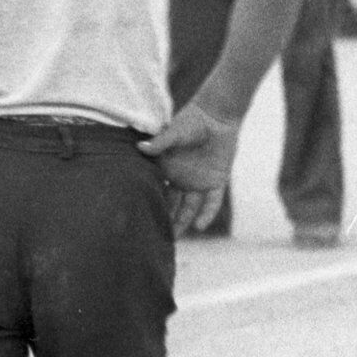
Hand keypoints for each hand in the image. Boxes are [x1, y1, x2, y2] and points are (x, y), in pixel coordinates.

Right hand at [139, 105, 239, 234]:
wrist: (216, 117)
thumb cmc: (191, 122)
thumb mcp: (173, 133)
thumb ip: (160, 143)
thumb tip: (141, 148)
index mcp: (166, 170)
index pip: (156, 191)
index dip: (150, 204)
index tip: (139, 220)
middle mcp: (181, 179)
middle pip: (172, 204)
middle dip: (165, 220)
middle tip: (154, 238)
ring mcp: (199, 182)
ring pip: (190, 207)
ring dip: (183, 221)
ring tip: (175, 239)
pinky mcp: (217, 181)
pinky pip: (212, 201)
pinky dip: (207, 213)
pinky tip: (200, 227)